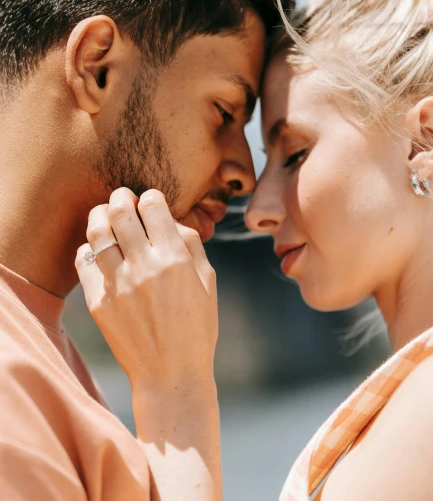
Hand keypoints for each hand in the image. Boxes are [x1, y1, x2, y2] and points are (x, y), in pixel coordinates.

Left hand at [76, 187, 217, 394]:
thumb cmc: (196, 328)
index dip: (150, 197)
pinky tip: (100, 249)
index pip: (152, 205)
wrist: (170, 376)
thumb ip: (191, 244)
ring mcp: (117, 285)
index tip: (150, 201)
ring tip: (106, 216)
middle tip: (124, 199)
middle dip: (121, 197)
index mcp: (174, 260)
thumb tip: (170, 219)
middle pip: (120, 211)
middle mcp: (143, 268)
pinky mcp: (98, 302)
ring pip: (97, 231)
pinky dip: (90, 247)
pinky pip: (84, 260)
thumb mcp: (208, 281)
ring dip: (101, 215)